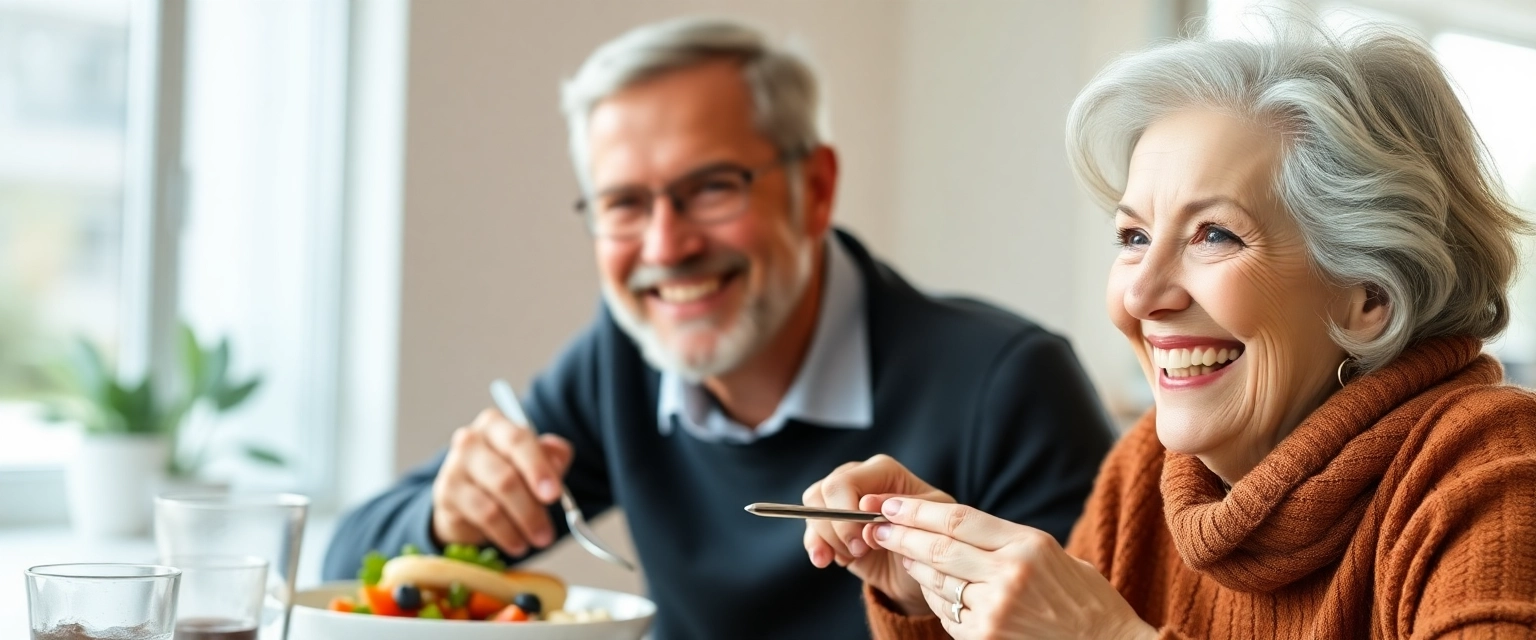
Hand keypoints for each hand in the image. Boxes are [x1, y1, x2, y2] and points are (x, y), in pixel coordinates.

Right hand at [431, 408, 573, 556]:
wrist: (466, 499)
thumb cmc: (508, 472)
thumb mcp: (536, 462)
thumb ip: (552, 456)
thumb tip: (559, 456)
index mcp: (495, 424)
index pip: (518, 441)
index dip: (538, 468)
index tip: (554, 494)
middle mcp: (470, 440)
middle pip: (505, 476)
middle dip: (532, 508)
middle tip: (548, 532)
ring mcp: (454, 467)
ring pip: (494, 501)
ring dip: (521, 525)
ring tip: (539, 540)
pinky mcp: (446, 494)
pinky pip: (481, 517)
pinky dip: (505, 534)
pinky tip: (517, 544)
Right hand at [801, 455, 953, 615]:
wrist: (921, 572)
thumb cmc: (933, 541)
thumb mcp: (934, 525)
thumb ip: (905, 510)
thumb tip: (867, 504)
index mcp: (882, 471)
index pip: (845, 482)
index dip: (846, 513)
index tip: (867, 541)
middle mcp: (857, 478)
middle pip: (823, 493)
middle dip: (838, 528)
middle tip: (860, 550)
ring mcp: (841, 500)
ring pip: (812, 508)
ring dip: (827, 538)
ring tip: (850, 556)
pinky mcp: (832, 524)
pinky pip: (811, 529)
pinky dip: (816, 547)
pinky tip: (826, 560)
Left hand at [869, 497, 1155, 639]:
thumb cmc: (1086, 603)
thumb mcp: (1055, 557)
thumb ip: (1010, 542)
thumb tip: (959, 529)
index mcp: (1029, 544)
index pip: (957, 518)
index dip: (917, 509)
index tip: (890, 503)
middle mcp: (1009, 574)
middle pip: (938, 547)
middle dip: (900, 534)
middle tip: (875, 525)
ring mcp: (995, 610)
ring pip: (938, 582)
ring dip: (915, 567)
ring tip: (901, 552)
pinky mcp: (985, 638)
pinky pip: (948, 614)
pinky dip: (937, 600)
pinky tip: (933, 589)